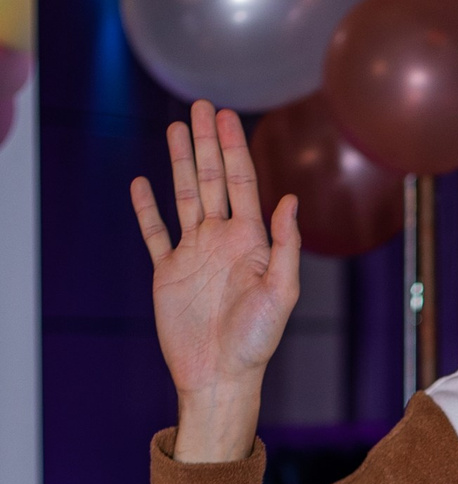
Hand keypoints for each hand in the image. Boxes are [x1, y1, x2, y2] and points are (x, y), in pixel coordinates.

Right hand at [129, 100, 299, 463]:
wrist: (220, 377)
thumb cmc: (256, 342)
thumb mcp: (281, 293)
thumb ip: (285, 245)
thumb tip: (289, 199)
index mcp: (250, 242)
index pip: (241, 182)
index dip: (232, 147)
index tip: (226, 115)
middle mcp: (221, 241)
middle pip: (211, 179)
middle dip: (206, 143)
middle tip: (201, 106)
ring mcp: (193, 254)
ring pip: (184, 197)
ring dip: (180, 163)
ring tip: (176, 129)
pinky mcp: (168, 273)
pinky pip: (155, 233)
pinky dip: (147, 209)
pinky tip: (143, 183)